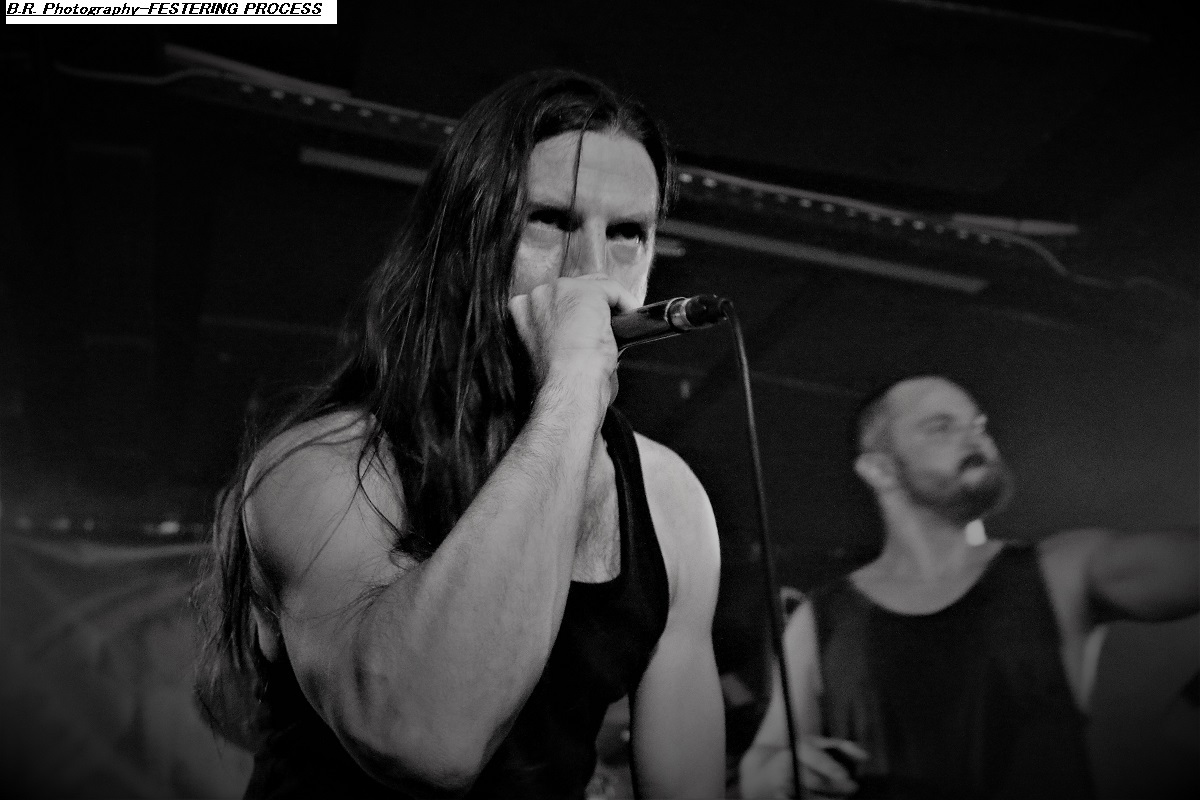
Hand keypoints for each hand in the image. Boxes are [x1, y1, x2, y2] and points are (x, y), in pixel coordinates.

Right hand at [508, 274, 639, 407]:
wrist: (567, 385)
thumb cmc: (559, 382)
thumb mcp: (547, 355)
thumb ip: (557, 335)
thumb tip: (585, 335)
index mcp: (522, 312)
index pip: (554, 300)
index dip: (575, 314)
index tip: (589, 328)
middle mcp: (536, 296)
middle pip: (574, 289)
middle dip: (593, 306)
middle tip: (608, 329)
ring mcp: (560, 290)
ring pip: (595, 286)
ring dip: (610, 305)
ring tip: (619, 328)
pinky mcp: (586, 291)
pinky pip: (613, 289)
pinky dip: (626, 303)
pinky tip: (630, 319)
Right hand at [758, 736, 866, 797]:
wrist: (760, 772)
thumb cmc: (798, 757)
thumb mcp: (816, 745)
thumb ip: (842, 747)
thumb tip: (867, 757)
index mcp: (797, 750)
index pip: (814, 758)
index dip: (829, 767)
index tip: (845, 775)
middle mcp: (788, 768)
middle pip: (814, 781)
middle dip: (837, 787)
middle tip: (854, 788)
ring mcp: (782, 787)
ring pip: (809, 798)